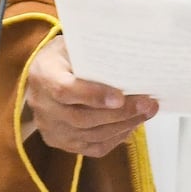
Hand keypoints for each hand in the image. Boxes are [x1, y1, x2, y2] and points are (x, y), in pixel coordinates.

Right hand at [24, 35, 157, 157]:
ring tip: (146, 112)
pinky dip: (115, 137)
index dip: (93, 95)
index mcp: (43, 74)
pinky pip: (92, 147)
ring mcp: (50, 128)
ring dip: (123, 125)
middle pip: (82, 117)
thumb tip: (130, 60)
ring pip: (90, 135)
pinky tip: (132, 124)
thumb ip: (94, 52)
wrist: (45, 73)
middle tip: (148, 104)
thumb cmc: (66, 54)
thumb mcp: (74, 44)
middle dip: (120, 113)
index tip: (120, 96)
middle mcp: (42, 105)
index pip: (65, 90)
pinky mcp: (61, 142)